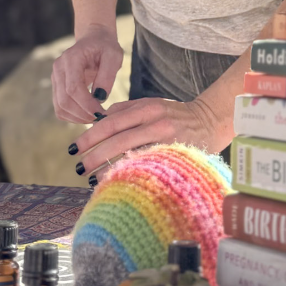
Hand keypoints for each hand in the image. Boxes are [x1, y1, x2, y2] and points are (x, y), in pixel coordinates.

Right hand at [51, 25, 122, 124]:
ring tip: (95, 117)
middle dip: (83, 114)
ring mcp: (55, 78)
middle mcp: (58, 68)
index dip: (87, 105)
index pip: (73, 88)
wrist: (93, 40)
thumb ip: (108, 75)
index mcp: (71, 58)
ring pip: (60, 108)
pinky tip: (87, 114)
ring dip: (78, 118)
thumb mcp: (114, 55)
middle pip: (64, 100)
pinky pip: (60, 108)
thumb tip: (100, 98)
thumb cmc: (105, 47)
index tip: (102, 113)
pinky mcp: (56, 87)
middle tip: (101, 117)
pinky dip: (73, 116)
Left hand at [73, 95, 228, 175]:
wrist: (210, 121)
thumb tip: (99, 119)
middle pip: (118, 139)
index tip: (75, 146)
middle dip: (94, 154)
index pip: (112, 122)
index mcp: (147, 108)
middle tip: (78, 166)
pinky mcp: (175, 156)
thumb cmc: (176, 114)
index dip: (91, 135)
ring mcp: (167, 140)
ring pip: (131, 155)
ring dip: (107, 168)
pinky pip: (147, 167)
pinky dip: (129, 174)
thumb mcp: (153, 104)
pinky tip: (116, 181)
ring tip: (90, 177)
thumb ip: (127, 109)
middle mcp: (156, 122)